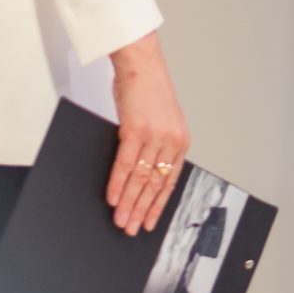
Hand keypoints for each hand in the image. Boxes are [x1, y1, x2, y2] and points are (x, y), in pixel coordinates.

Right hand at [106, 33, 190, 235]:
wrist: (141, 64)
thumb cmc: (148, 90)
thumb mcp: (161, 120)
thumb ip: (156, 145)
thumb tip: (141, 172)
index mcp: (180, 141)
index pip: (170, 181)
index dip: (159, 205)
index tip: (150, 222)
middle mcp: (171, 141)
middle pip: (155, 184)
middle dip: (142, 210)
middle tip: (131, 229)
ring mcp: (154, 136)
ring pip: (141, 178)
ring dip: (129, 203)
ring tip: (120, 220)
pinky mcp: (135, 130)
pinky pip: (126, 164)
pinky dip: (118, 184)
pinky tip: (113, 198)